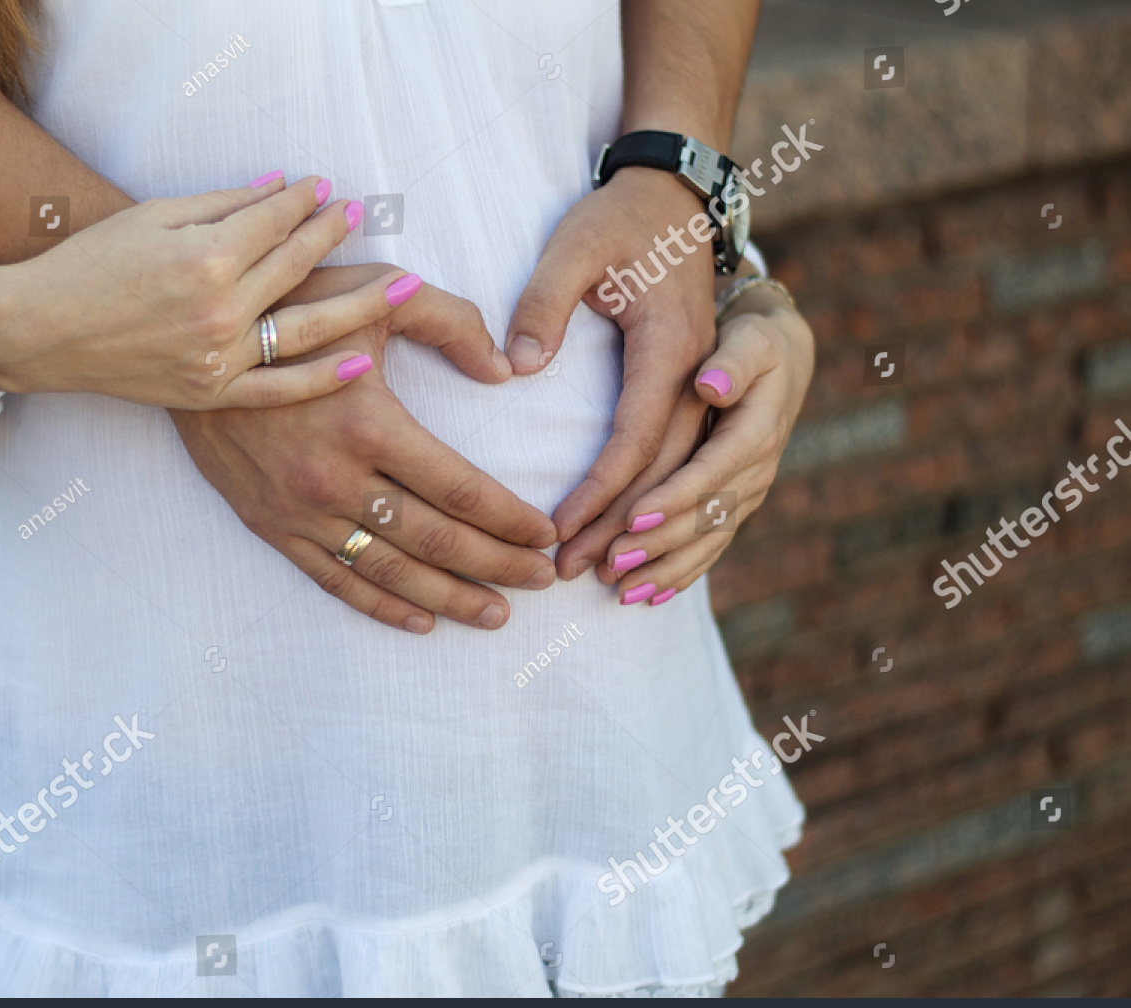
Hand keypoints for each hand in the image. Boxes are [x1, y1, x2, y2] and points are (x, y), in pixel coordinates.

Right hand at [0, 175, 413, 407]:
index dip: (304, 202)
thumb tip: (281, 189)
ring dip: (358, 304)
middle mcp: (220, 310)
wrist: (43, 331)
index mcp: (205, 258)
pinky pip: (280, 388)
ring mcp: (219, 358)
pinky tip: (362, 359)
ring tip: (400, 284)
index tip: (326, 188)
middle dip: (332, 238)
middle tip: (364, 218)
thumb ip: (223, 206)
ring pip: (305, 330)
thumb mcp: (153, 218)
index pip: (274, 223)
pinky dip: (324, 377)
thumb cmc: (91, 264)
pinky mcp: (212, 394)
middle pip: (297, 269)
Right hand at [170, 265, 556, 633]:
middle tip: (542, 580)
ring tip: (496, 613)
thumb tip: (504, 371)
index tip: (545, 535)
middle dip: (497, 565)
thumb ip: (450, 320)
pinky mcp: (269, 525)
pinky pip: (332, 578)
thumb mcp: (375, 291)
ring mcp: (299, 510)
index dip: (509, 519)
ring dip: (449, 598)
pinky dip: (380, 605)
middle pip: (435, 540)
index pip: (459, 488)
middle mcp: (334, 478)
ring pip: (389, 571)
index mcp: (367, 423)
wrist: (194, 339)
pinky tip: (421, 621)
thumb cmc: (292, 306)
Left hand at [505, 168, 717, 557]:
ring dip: (657, 538)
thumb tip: (518, 366)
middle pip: (671, 473)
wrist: (676, 200)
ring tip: (608, 583)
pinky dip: (681, 522)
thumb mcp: (575, 245)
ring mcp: (714, 391)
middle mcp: (704, 377)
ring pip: (697, 483)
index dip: (602, 489)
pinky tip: (646, 558)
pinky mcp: (707, 400)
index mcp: (673, 346)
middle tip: (569, 571)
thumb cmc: (619, 221)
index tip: (562, 528)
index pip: (640, 436)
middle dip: (623, 530)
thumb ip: (544, 301)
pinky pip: (700, 472)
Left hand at [563, 288, 813, 603]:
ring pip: (706, 540)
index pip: (710, 470)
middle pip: (703, 516)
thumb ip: (733, 360)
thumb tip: (711, 384)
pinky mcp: (736, 502)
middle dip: (654, 545)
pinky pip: (710, 545)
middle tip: (604, 565)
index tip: (631, 520)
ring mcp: (749, 490)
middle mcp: (757, 467)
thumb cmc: (751, 340)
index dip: (673, 499)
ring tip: (616, 591)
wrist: (781, 357)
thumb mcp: (748, 337)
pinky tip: (645, 597)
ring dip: (663, 568)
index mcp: (755, 426)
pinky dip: (680, 573)